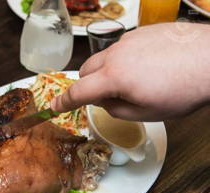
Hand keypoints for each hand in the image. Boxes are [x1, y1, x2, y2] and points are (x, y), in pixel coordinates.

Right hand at [52, 23, 209, 120]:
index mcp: (114, 77)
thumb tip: (104, 101)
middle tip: (107, 97)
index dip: (64, 101)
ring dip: (107, 72)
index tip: (54, 105)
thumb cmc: (185, 89)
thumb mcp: (146, 113)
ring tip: (135, 82)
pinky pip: (122, 47)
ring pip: (104, 58)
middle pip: (86, 70)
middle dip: (89, 85)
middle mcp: (116, 54)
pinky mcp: (142, 31)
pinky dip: (124, 60)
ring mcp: (129, 39)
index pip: (79, 91)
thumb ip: (115, 109)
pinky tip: (147, 67)